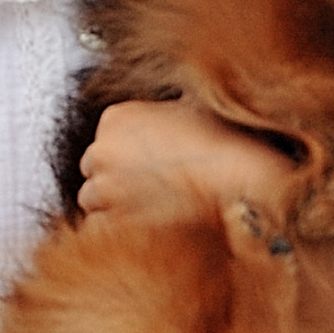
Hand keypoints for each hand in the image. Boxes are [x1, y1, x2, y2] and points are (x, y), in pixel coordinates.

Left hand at [77, 98, 295, 227]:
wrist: (240, 182)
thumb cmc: (224, 144)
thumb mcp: (193, 105)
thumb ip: (168, 107)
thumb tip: (175, 100)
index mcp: (115, 118)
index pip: (102, 145)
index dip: (122, 161)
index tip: (146, 169)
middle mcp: (101, 150)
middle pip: (93, 174)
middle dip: (114, 184)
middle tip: (149, 192)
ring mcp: (104, 187)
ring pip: (94, 203)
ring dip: (116, 209)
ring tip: (153, 211)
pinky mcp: (113, 220)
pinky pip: (104, 229)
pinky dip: (122, 231)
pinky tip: (151, 227)